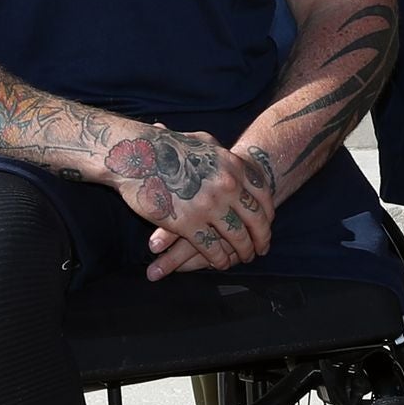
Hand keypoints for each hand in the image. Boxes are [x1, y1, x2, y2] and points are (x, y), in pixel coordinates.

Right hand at [105, 126, 274, 276]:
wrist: (136, 155)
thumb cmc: (165, 145)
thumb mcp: (201, 140)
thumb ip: (219, 151)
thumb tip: (226, 153)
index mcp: (233, 166)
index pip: (263, 195)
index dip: (268, 214)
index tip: (268, 224)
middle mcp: (227, 186)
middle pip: (255, 219)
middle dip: (261, 237)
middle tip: (261, 248)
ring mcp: (209, 205)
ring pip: (237, 236)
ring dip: (243, 251)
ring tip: (244, 258)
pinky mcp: (188, 223)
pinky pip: (211, 247)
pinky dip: (219, 259)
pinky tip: (220, 263)